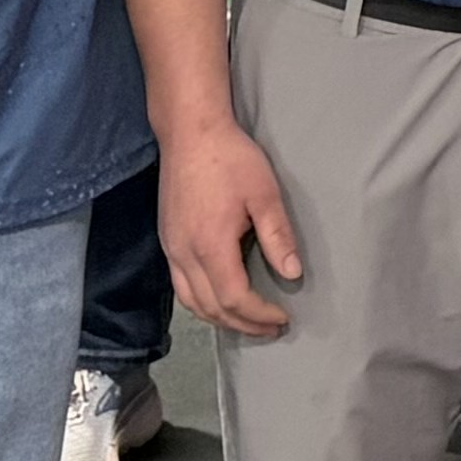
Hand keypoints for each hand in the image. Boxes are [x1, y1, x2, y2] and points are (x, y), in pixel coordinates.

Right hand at [161, 115, 303, 336]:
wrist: (190, 133)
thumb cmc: (231, 159)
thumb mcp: (264, 194)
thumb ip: (278, 236)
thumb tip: (293, 273)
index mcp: (210, 245)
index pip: (234, 298)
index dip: (259, 314)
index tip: (283, 317)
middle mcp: (184, 254)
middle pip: (210, 308)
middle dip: (242, 323)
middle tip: (272, 328)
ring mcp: (171, 248)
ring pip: (191, 301)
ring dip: (220, 318)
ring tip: (249, 321)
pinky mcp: (167, 240)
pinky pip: (180, 286)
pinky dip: (202, 302)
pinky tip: (221, 299)